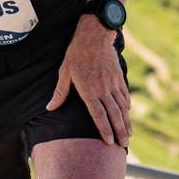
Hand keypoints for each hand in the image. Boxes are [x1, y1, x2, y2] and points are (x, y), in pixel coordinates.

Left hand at [47, 16, 129, 144]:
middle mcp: (103, 89)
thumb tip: (50, 107)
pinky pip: (124, 94)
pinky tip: (128, 114)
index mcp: (89, 90)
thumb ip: (60, 92)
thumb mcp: (64, 72)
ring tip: (128, 134)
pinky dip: (127, 105)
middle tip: (123, 144)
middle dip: (119, 131)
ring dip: (126, 122)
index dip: (104, 129)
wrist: (94, 35)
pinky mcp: (118, 76)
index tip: (108, 142)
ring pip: (122, 107)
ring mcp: (113, 83)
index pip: (98, 115)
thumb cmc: (76, 53)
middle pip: (113, 114)